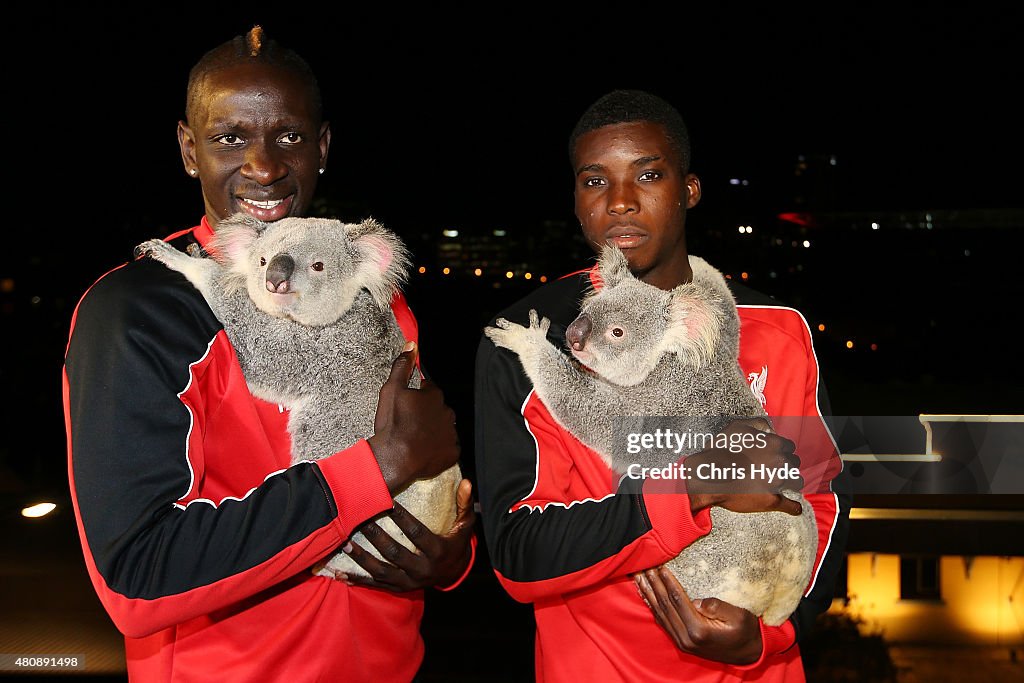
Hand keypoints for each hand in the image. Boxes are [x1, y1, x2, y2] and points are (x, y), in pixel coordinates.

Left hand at [341, 479, 475, 591]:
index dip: (402, 518)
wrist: (454, 573)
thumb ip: (465, 503)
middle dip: (375, 535)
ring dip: (362, 558)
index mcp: (438, 552)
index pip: (417, 533)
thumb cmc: (456, 542)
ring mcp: (410, 582)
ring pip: (382, 571)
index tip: (386, 501)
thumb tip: (467, 482)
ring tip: (345, 543)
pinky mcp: (400, 589)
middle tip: (358, 519)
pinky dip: (358, 580)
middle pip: (395, 552)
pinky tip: (340, 573)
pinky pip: (376, 585)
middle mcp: (423, 570)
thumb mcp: (465, 524)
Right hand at [368, 342, 459, 494]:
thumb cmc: (393, 425)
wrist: (395, 458)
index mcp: (434, 395)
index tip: (408, 406)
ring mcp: (451, 433)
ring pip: (444, 427)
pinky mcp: (453, 452)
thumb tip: (411, 346)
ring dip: (434, 430)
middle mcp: (447, 412)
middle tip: (410, 423)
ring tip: (416, 438)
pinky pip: (448, 447)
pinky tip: (425, 450)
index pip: (429, 390)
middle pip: (438, 409)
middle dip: (427, 414)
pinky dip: (439, 448)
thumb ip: (402, 366)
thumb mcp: (391, 390)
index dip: (418, 398)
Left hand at [635, 566, 762, 664]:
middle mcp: (686, 638)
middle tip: (644, 567)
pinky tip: (646, 595)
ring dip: (648, 594)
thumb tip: (695, 600)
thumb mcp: (738, 616)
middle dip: (653, 585)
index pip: (677, 600)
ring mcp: (681, 642)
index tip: (660, 566)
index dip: (667, 582)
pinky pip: (662, 622)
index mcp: (699, 630)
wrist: (748, 652)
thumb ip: (716, 606)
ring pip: (659, 614)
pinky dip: (652, 606)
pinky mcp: (680, 642)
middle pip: (664, 606)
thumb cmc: (745, 631)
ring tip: (638, 578)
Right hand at [686, 418, 802, 515]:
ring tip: (781, 484)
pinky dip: (793, 507)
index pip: (789, 447)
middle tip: (772, 468)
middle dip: (785, 465)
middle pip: (794, 463)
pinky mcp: (772, 500)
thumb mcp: (737, 427)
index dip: (781, 451)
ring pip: (797, 481)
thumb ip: (757, 423)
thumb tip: (770, 427)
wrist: (708, 475)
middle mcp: (780, 462)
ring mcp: (778, 482)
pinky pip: (791, 505)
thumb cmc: (720, 451)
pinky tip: (794, 507)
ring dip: (790, 482)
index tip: (773, 455)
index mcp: (775, 444)